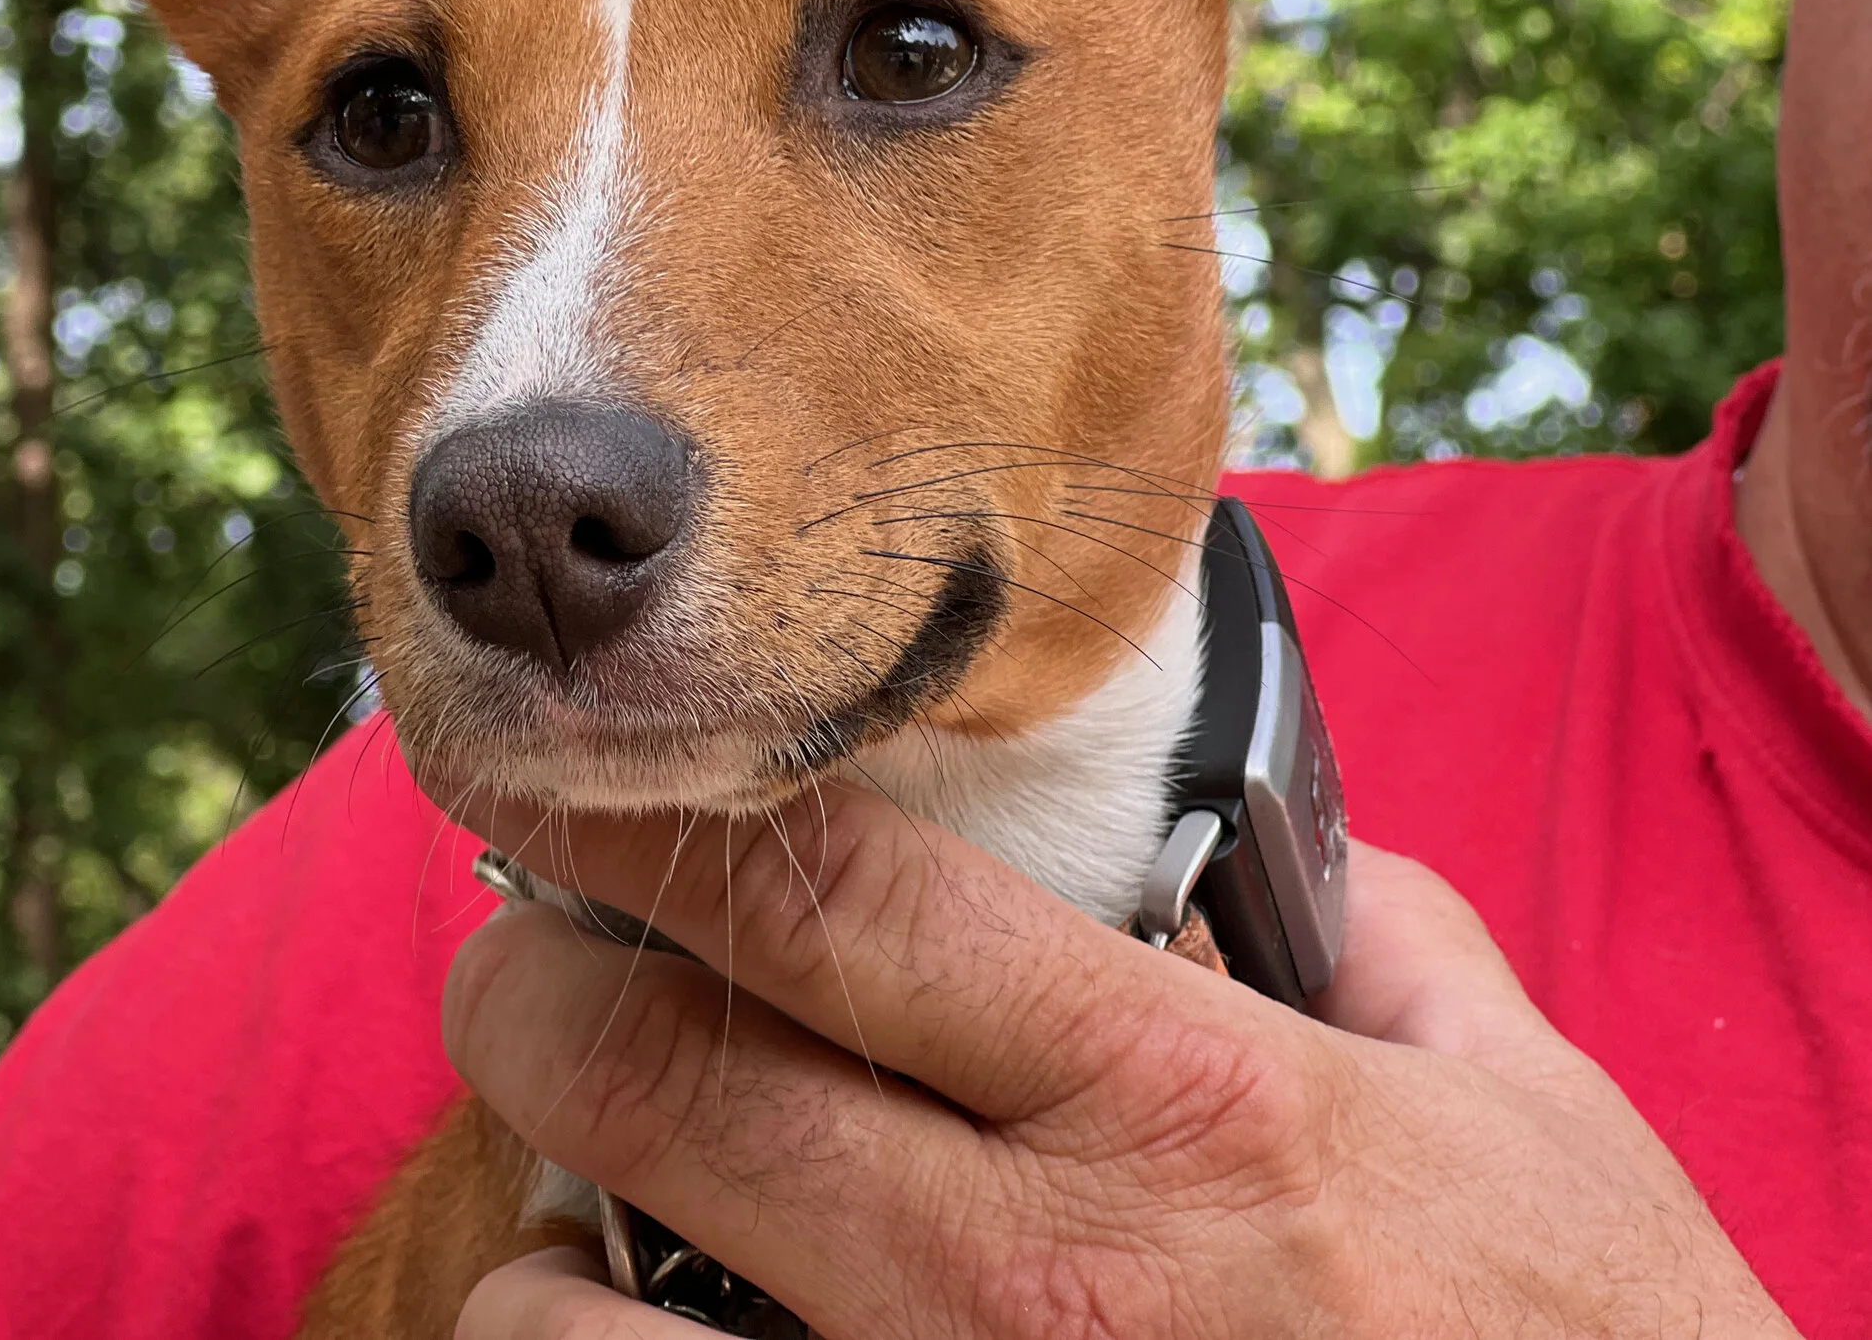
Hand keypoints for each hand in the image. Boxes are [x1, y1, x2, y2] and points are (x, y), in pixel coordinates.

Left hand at [443, 788, 1795, 1337]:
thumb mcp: (1524, 1108)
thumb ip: (1364, 937)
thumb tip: (1249, 850)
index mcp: (1175, 1103)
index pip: (831, 895)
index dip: (653, 808)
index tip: (558, 762)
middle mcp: (1022, 1278)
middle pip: (656, 1070)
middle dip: (529, 985)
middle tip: (522, 956)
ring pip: (579, 1325)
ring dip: (542, 1241)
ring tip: (586, 1203)